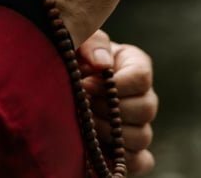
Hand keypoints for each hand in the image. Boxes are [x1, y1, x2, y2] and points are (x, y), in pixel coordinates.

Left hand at [78, 30, 157, 175]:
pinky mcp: (128, 149)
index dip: (115, 85)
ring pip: (142, 136)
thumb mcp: (79, 41)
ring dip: (110, 134)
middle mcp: (142, 95)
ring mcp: (137, 124)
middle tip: (84, 105)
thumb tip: (103, 64)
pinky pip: (141, 161)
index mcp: (135, 65)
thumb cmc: (70, 57)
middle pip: (146, 109)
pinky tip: (99, 151)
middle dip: (110, 110)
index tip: (87, 84)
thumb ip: (92, 43)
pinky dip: (123, 160)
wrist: (54, 82)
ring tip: (85, 125)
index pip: (142, 78)